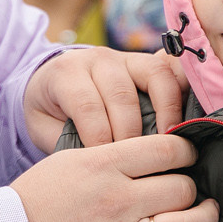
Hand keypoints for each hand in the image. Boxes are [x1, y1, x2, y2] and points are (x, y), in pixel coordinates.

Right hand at [9, 132, 222, 221]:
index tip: (184, 157)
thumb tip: (154, 150)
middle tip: (185, 187)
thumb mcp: (70, 159)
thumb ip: (113, 153)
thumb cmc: (35, 198)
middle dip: (189, 185)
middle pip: (182, 186)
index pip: (168, 150)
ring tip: (205, 213)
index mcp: (105, 165)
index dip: (185, 151)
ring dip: (205, 218)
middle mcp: (119, 201)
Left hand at [23, 47, 188, 153]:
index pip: (87, 105)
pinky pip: (170, 73)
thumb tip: (96, 163)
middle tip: (135, 165)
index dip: (99, 138)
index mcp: (66, 73)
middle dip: (130, 134)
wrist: (50, 83)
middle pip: (121, 95)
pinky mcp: (146, 62)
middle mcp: (97, 59)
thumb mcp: (43, 126)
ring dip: (164, 114)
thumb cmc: (50, 112)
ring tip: (164, 146)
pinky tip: (179, 127)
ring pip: (153, 76)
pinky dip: (178, 98)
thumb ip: (64, 140)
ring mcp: (124, 57)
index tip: (107, 165)